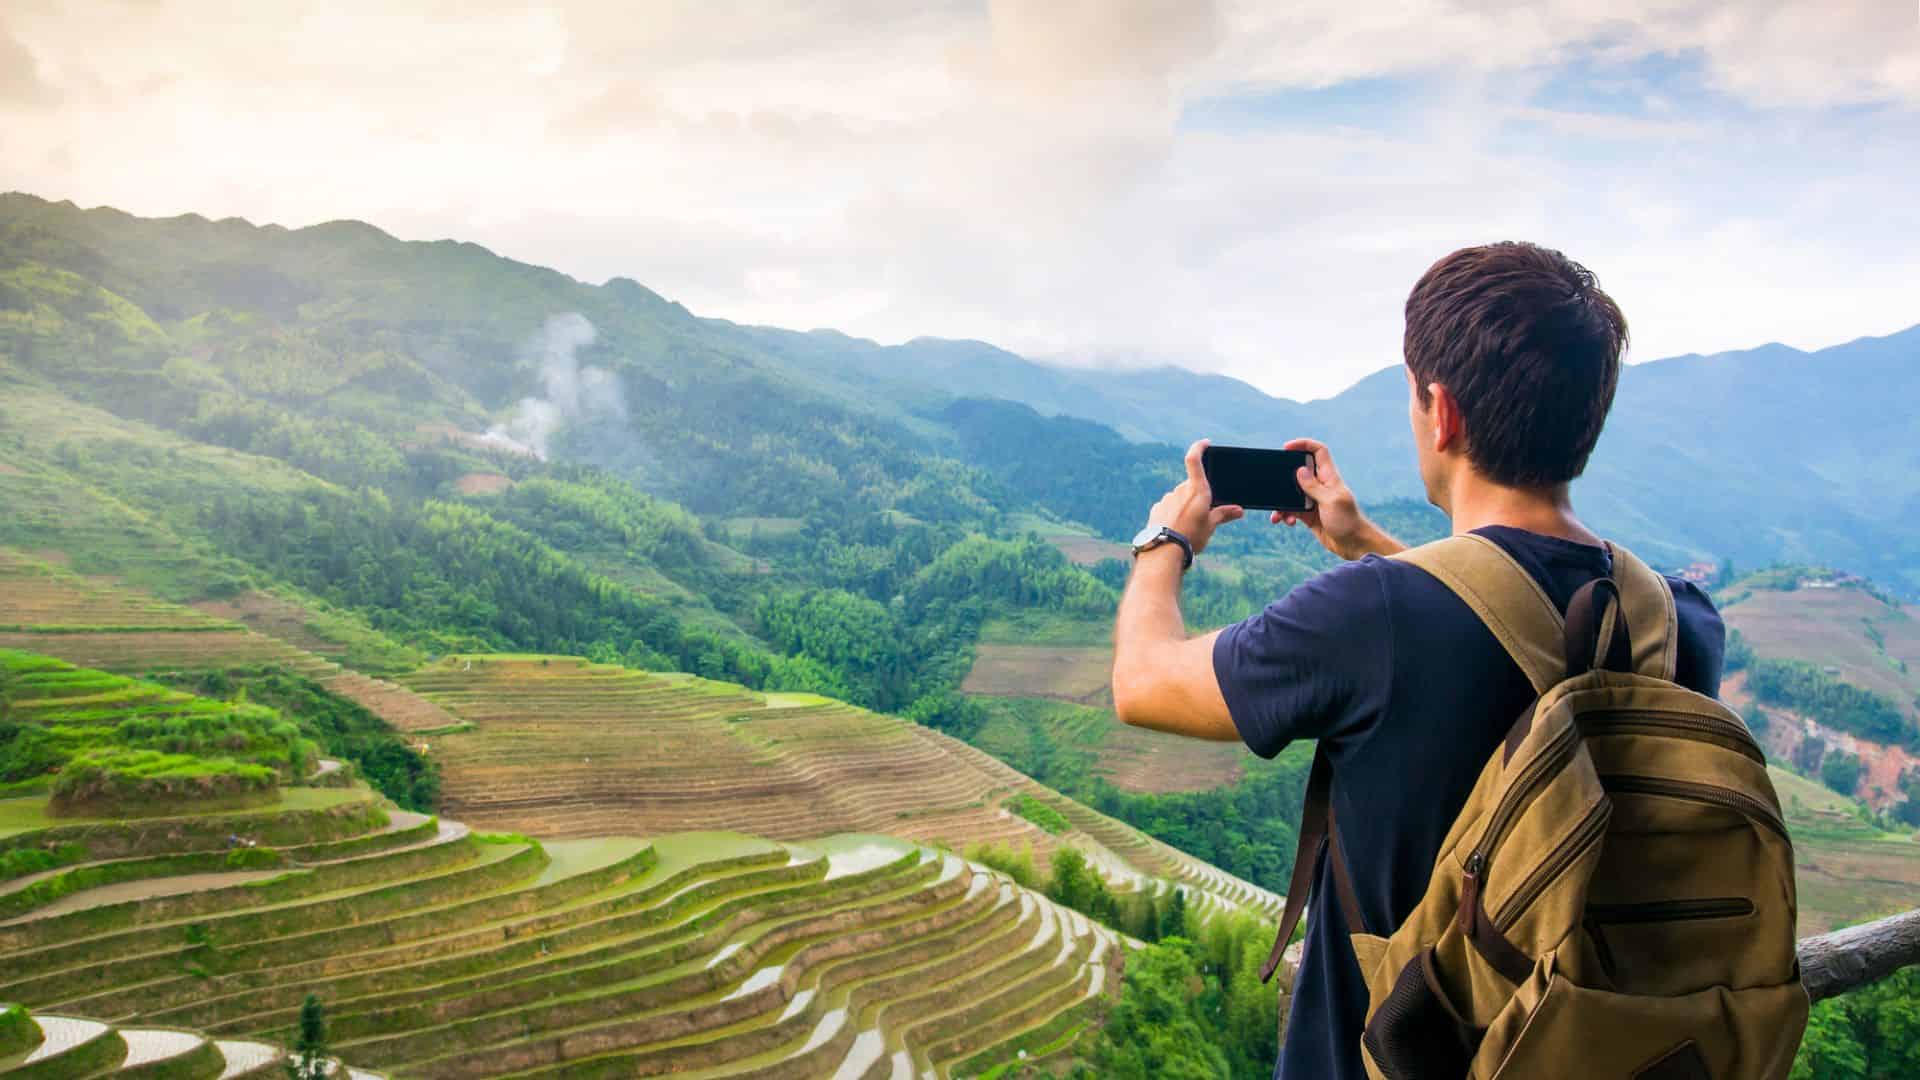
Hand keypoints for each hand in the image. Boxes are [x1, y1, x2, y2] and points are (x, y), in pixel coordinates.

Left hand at [1145, 439, 1243, 555]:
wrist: (1163, 551)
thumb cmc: (1191, 537)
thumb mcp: (1211, 526)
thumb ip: (1224, 514)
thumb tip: (1239, 510)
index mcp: (1196, 490)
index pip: (1194, 460)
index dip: (1199, 448)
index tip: (1205, 443)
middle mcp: (1180, 490)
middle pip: (1191, 486)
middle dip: (1198, 496)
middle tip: (1204, 515)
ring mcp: (1167, 499)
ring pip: (1180, 498)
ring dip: (1185, 506)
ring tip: (1189, 527)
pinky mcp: (1157, 509)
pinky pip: (1168, 507)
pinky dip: (1174, 514)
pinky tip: (1176, 529)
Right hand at [1269, 438, 1399, 559]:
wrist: (1352, 544)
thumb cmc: (1347, 521)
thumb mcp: (1330, 501)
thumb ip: (1314, 486)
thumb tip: (1299, 470)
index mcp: (1329, 477)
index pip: (1318, 451)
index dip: (1304, 444)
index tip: (1286, 447)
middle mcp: (1320, 485)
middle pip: (1299, 470)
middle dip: (1285, 475)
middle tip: (1274, 480)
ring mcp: (1313, 499)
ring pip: (1291, 493)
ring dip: (1282, 502)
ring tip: (1278, 514)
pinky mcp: (1308, 513)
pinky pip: (1291, 509)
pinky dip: (1285, 514)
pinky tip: (1286, 521)